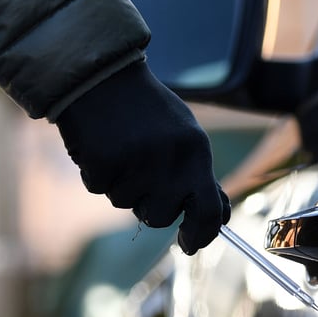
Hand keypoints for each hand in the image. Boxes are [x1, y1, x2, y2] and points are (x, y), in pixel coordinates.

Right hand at [55, 60, 229, 254]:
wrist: (101, 73)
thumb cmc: (148, 111)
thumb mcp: (186, 138)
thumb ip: (201, 177)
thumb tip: (220, 218)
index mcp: (196, 152)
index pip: (208, 212)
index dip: (201, 235)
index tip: (189, 244)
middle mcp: (170, 160)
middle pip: (161, 216)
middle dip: (150, 205)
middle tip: (142, 173)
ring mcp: (136, 162)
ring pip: (126, 204)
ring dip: (122, 185)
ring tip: (122, 150)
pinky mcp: (102, 161)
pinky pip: (99, 188)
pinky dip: (97, 173)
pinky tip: (101, 145)